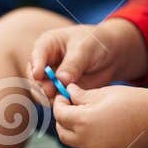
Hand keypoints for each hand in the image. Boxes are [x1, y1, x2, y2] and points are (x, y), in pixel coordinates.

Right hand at [28, 19, 146, 100]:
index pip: (36, 56)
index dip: (36, 66)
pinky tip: (71, 103)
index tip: (38, 75)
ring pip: (43, 92)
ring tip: (65, 98)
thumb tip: (61, 80)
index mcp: (46, 45)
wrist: (112, 55)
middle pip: (35, 78)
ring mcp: (51, 79)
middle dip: (42, 86)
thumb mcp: (85, 49)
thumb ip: (73, 64)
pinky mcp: (60, 92)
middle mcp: (44, 63)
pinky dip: (61, 104)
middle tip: (52, 92)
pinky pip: (55, 101)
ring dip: (52, 98)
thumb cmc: (96, 43)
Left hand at [51, 84, 147, 147]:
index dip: (59, 102)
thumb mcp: (105, 93)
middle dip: (63, 119)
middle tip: (72, 106)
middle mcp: (87, 141)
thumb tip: (68, 93)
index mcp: (84, 122)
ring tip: (90, 115)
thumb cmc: (134, 101)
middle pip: (63, 132)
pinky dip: (90, 139)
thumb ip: (81, 95)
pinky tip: (103, 127)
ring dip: (76, 130)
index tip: (65, 95)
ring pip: (76, 142)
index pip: (60, 114)